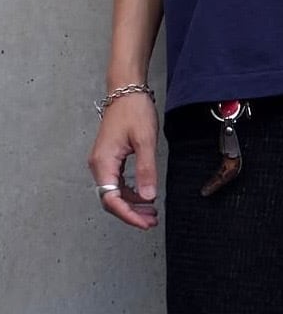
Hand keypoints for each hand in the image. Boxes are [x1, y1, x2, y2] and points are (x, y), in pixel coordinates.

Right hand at [88, 95, 158, 229]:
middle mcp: (99, 165)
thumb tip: (148, 197)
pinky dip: (131, 194)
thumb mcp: (145, 141)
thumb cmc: (134, 110)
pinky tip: (145, 197)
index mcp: (103, 162)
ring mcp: (103, 163)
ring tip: (151, 213)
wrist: (126, 90)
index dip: (127, 215)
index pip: (111, 199)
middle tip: (151, 221)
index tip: (144, 223)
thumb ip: (146, 170)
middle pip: (111, 200)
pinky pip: (118, 184)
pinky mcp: (110, 159)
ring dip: (132, 205)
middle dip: (131, 213)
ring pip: (115, 194)